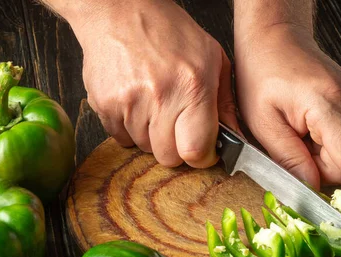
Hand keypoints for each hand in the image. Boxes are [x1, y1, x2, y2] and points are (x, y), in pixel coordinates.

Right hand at [70, 0, 237, 167]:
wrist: (119, 10)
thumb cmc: (168, 31)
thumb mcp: (212, 59)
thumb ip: (226, 104)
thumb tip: (236, 140)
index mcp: (192, 87)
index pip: (196, 151)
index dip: (202, 156)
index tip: (203, 149)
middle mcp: (159, 97)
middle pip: (169, 157)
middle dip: (176, 148)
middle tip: (177, 124)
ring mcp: (128, 103)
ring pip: (145, 149)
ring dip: (152, 136)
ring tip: (155, 105)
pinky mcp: (104, 105)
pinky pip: (120, 138)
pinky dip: (130, 128)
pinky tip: (136, 103)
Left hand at [234, 25, 340, 224]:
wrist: (276, 36)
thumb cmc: (262, 72)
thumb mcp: (262, 121)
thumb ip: (288, 159)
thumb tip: (313, 189)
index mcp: (328, 107)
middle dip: (316, 167)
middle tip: (288, 143)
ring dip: (318, 153)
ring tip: (295, 127)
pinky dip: (324, 141)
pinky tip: (306, 123)